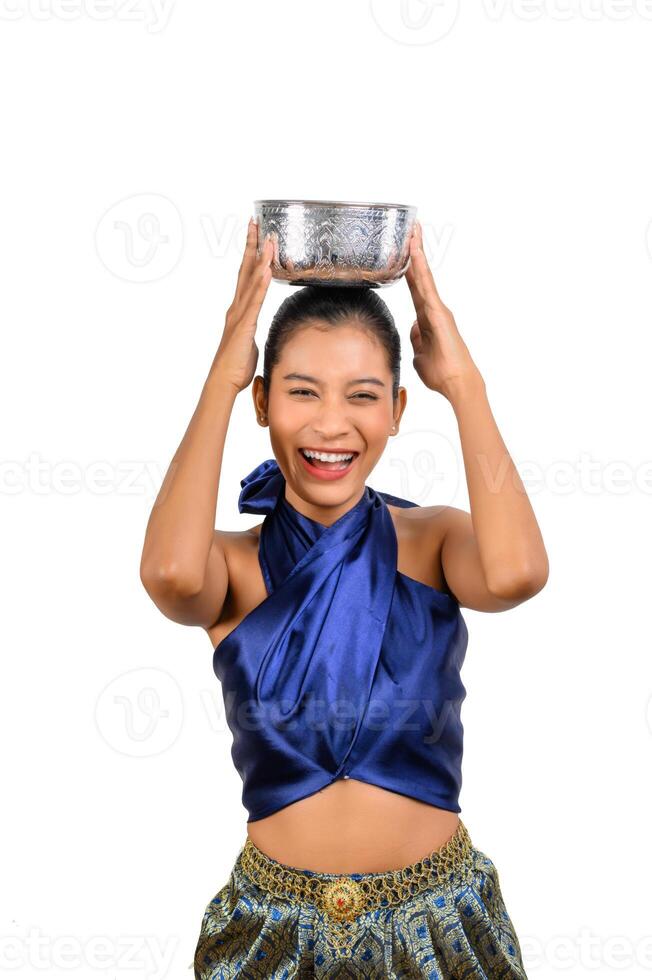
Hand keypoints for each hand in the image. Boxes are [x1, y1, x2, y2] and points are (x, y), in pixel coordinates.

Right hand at [213, 218, 272, 391]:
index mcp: (239, 309)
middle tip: (257, 222)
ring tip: (270, 240)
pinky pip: (255, 301)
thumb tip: (253, 328)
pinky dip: (261, 284)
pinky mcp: (244, 325)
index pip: (246, 275)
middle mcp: (237, 307)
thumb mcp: (247, 341)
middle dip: (252, 245)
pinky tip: (267, 270)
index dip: (251, 253)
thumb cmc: (236, 365)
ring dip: (261, 259)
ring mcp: (240, 314)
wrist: (224, 380)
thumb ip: (250, 329)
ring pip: (252, 281)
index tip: (256, 234)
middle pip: (245, 269)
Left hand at [405, 221, 481, 399]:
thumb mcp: (419, 354)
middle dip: (414, 252)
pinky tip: (415, 254)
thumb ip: (416, 339)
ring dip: (417, 253)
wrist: (456, 384)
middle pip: (419, 276)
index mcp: (427, 318)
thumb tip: (414, 329)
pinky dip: (420, 269)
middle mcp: (434, 309)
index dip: (407, 269)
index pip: (414, 288)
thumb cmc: (441, 372)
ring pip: (424, 276)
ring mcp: (438, 309)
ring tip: (412, 231)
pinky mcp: (439, 313)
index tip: (402, 251)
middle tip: (409, 228)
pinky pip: (427, 287)